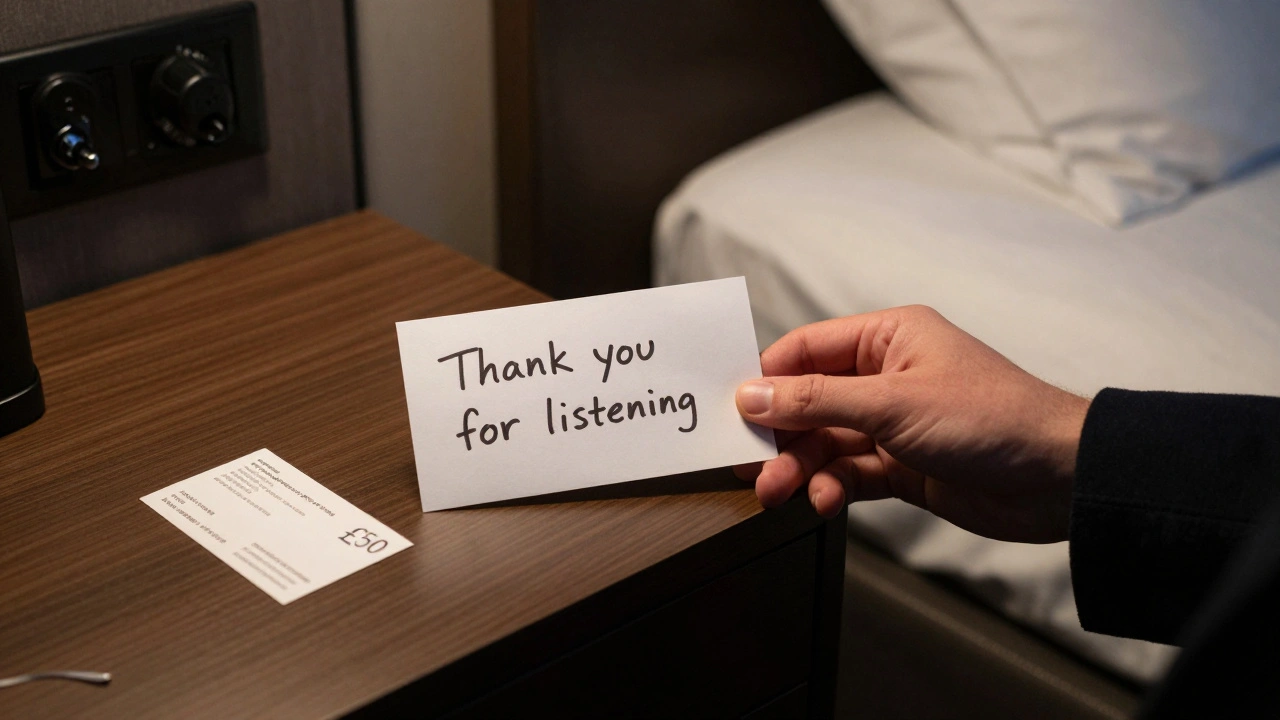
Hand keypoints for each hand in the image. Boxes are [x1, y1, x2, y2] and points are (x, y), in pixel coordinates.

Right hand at [734, 305, 1089, 542]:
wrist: (1059, 478)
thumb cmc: (990, 418)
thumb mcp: (893, 403)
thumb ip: (817, 401)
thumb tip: (752, 393)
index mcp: (888, 338)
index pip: (806, 350)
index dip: (766, 378)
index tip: (731, 409)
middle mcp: (887, 376)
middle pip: (810, 401)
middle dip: (779, 433)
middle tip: (749, 464)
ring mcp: (895, 424)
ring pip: (826, 441)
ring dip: (800, 466)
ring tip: (779, 492)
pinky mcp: (904, 466)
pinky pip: (850, 473)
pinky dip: (831, 486)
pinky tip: (822, 500)